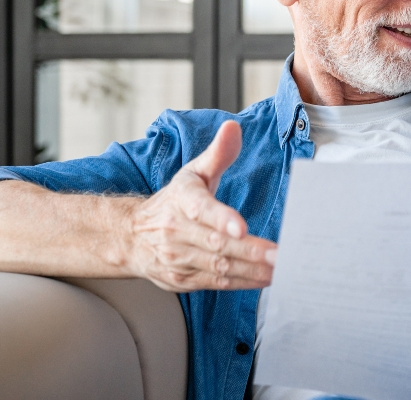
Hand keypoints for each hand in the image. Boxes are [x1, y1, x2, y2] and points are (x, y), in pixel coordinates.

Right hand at [126, 120, 277, 291]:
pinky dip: (241, 282)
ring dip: (250, 270)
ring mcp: (178, 258)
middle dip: (250, 251)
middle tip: (279, 254)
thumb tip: (234, 127)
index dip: (221, 218)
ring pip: (218, 266)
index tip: (241, 226)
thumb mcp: (193, 173)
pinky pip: (215, 283)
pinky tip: (264, 279)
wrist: (131, 236)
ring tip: (279, 269)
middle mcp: (176, 230)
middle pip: (217, 243)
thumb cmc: (173, 201)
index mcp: (182, 199)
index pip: (201, 208)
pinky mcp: (182, 279)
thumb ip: (218, 153)